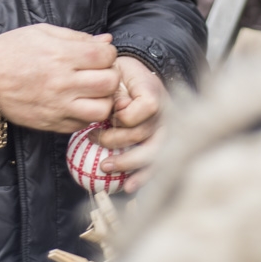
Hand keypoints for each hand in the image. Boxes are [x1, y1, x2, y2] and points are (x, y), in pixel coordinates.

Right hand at [0, 24, 120, 133]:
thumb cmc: (11, 50)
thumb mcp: (42, 33)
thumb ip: (77, 37)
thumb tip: (106, 41)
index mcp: (61, 56)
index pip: (105, 56)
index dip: (108, 53)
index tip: (100, 55)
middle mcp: (63, 83)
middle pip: (109, 83)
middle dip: (110, 75)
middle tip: (100, 73)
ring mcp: (58, 106)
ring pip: (102, 109)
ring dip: (103, 99)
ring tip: (93, 92)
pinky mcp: (52, 124)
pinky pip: (82, 124)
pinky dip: (86, 114)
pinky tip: (78, 103)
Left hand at [99, 56, 167, 192]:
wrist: (138, 77)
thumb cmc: (124, 77)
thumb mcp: (117, 74)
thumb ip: (117, 92)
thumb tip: (118, 110)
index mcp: (155, 94)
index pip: (144, 109)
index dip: (123, 116)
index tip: (108, 116)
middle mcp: (165, 114)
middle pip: (143, 134)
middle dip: (115, 141)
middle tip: (95, 140)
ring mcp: (166, 131)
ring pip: (152, 153)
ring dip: (128, 163)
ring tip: (106, 168)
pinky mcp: (163, 144)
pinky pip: (156, 164)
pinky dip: (143, 177)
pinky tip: (128, 187)